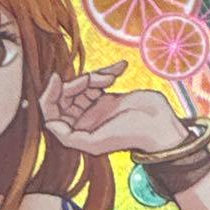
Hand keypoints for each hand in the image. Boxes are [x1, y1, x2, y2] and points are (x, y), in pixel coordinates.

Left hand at [39, 63, 186, 155]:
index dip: (50, 95)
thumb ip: (68, 137)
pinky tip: (121, 67)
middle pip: (66, 95)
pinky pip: (98, 79)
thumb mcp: (95, 142)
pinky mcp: (108, 96)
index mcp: (77, 133)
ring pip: (82, 85)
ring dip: (94, 76)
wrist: (160, 125)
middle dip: (77, 83)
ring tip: (111, 78)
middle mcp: (83, 121)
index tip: (57, 79)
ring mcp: (95, 108)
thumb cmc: (130, 135)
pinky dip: (108, 70)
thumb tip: (49, 121)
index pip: (52, 112)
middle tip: (93, 79)